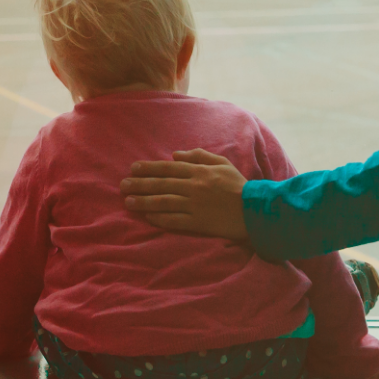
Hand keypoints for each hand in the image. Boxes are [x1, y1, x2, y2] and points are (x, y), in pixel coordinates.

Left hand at [119, 148, 248, 240]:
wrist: (255, 210)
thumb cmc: (239, 185)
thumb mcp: (222, 164)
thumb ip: (199, 156)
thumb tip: (175, 155)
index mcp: (199, 171)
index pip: (168, 168)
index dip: (149, 168)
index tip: (133, 168)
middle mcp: (194, 187)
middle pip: (161, 184)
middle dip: (140, 184)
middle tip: (123, 185)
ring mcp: (195, 205)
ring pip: (164, 202)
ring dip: (144, 201)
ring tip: (128, 202)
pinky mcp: (198, 223)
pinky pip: (175, 220)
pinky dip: (160, 218)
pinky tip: (148, 217)